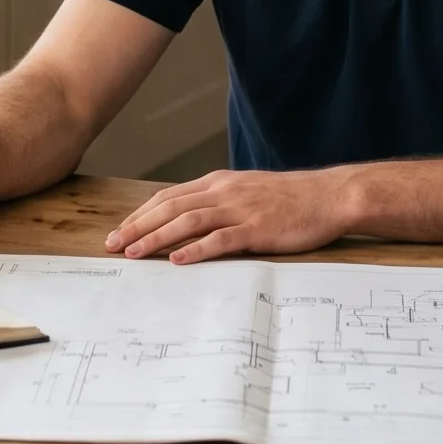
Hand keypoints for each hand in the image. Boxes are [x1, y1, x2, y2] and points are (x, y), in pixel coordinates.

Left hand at [106, 169, 349, 263]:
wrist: (329, 196)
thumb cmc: (290, 199)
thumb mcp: (246, 193)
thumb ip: (218, 204)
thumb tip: (188, 220)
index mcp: (218, 184)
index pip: (168, 197)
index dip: (140, 213)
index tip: (119, 230)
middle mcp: (224, 192)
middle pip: (170, 207)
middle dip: (137, 225)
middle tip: (113, 244)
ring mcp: (240, 209)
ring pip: (188, 220)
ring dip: (156, 236)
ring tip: (134, 252)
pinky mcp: (258, 228)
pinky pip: (221, 239)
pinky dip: (197, 249)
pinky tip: (178, 259)